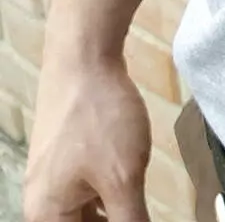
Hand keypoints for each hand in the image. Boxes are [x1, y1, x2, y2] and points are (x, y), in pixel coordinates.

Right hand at [24, 55, 151, 221]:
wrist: (83, 60)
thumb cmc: (97, 116)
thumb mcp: (123, 177)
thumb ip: (131, 220)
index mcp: (47, 217)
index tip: (137, 220)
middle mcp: (43, 203)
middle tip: (141, 214)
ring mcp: (53, 178)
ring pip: (87, 213)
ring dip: (113, 214)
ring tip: (138, 208)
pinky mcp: (67, 157)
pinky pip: (88, 191)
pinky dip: (109, 195)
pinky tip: (130, 189)